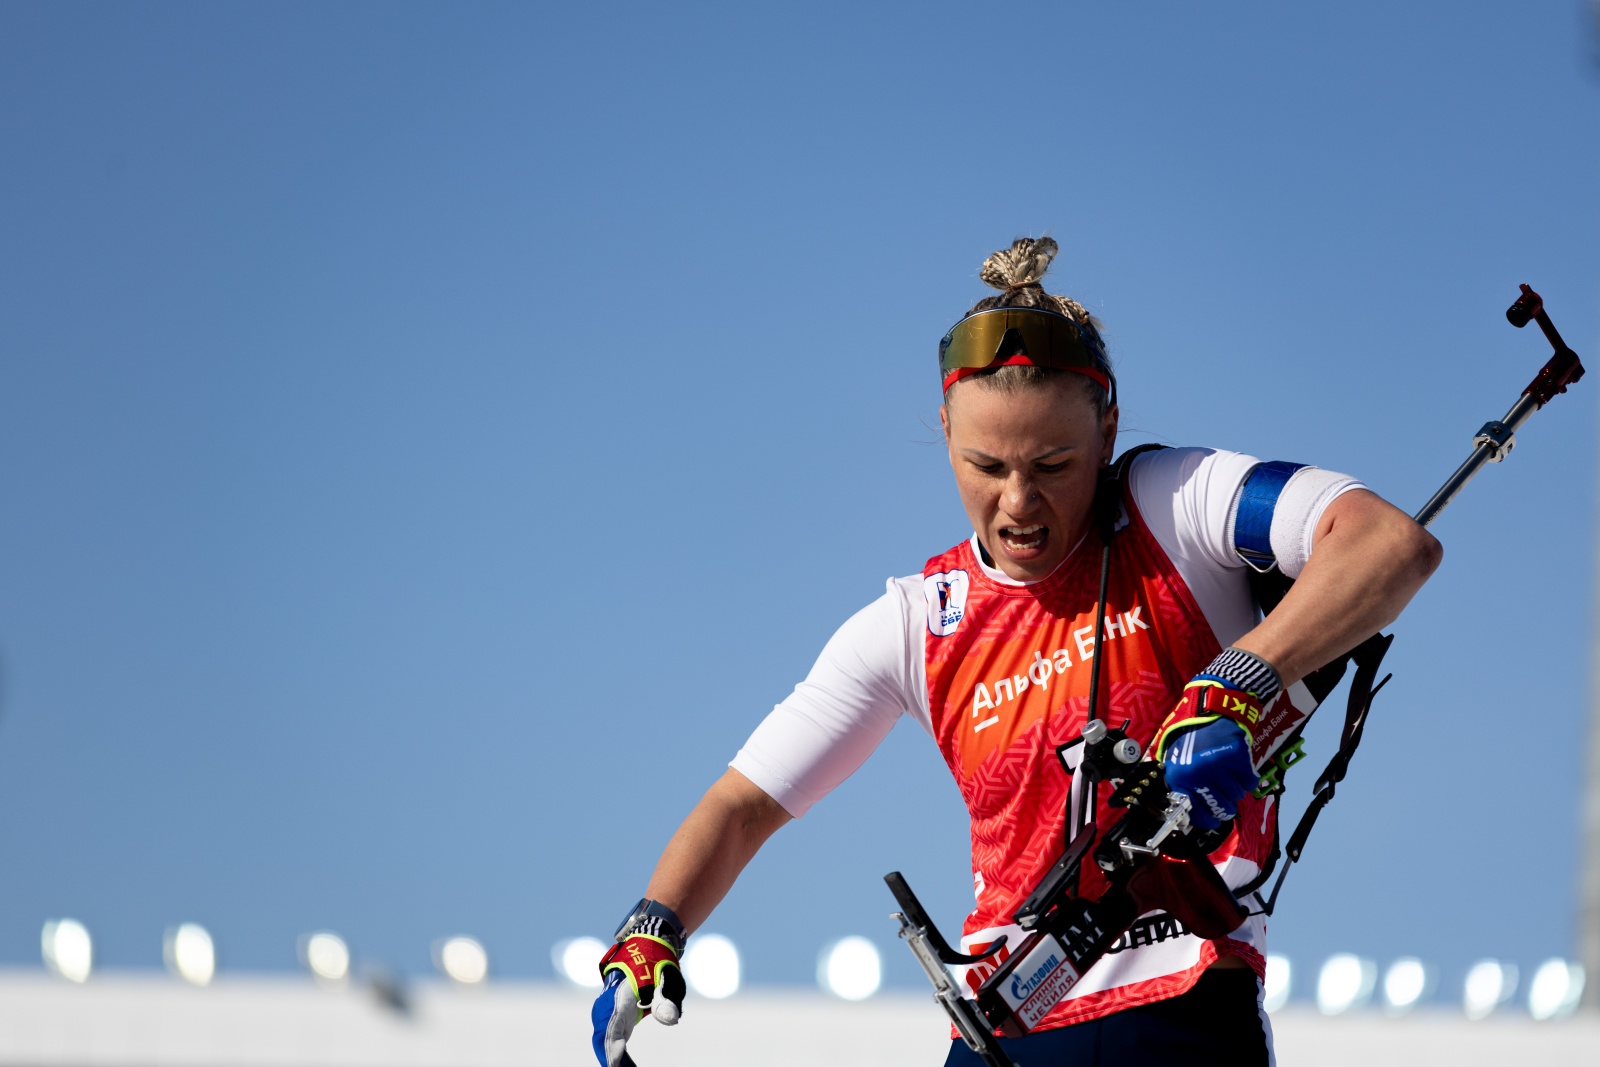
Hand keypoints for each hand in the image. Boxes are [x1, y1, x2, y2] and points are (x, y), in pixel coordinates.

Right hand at [591, 902, 686, 1066]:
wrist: (648, 942)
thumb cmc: (659, 960)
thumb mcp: (667, 976)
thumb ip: (666, 999)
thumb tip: (671, 1021)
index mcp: (621, 992)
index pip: (613, 1023)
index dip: (612, 1045)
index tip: (614, 1065)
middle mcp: (611, 1000)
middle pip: (603, 1032)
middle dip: (608, 1053)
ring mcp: (612, 1006)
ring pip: (603, 1034)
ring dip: (610, 1052)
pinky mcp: (618, 1011)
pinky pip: (612, 1033)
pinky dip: (616, 1049)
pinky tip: (625, 1065)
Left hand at [1160, 716, 1257, 830]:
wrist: (1209, 713)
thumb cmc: (1192, 743)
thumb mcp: (1179, 766)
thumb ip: (1187, 791)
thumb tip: (1200, 819)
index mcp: (1179, 779)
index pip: (1198, 814)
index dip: (1209, 820)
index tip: (1215, 820)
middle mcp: (1197, 774)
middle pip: (1222, 807)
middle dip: (1226, 805)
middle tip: (1227, 797)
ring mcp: (1217, 765)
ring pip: (1237, 795)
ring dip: (1235, 787)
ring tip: (1227, 772)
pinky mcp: (1236, 757)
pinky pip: (1250, 782)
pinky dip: (1247, 777)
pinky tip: (1238, 766)